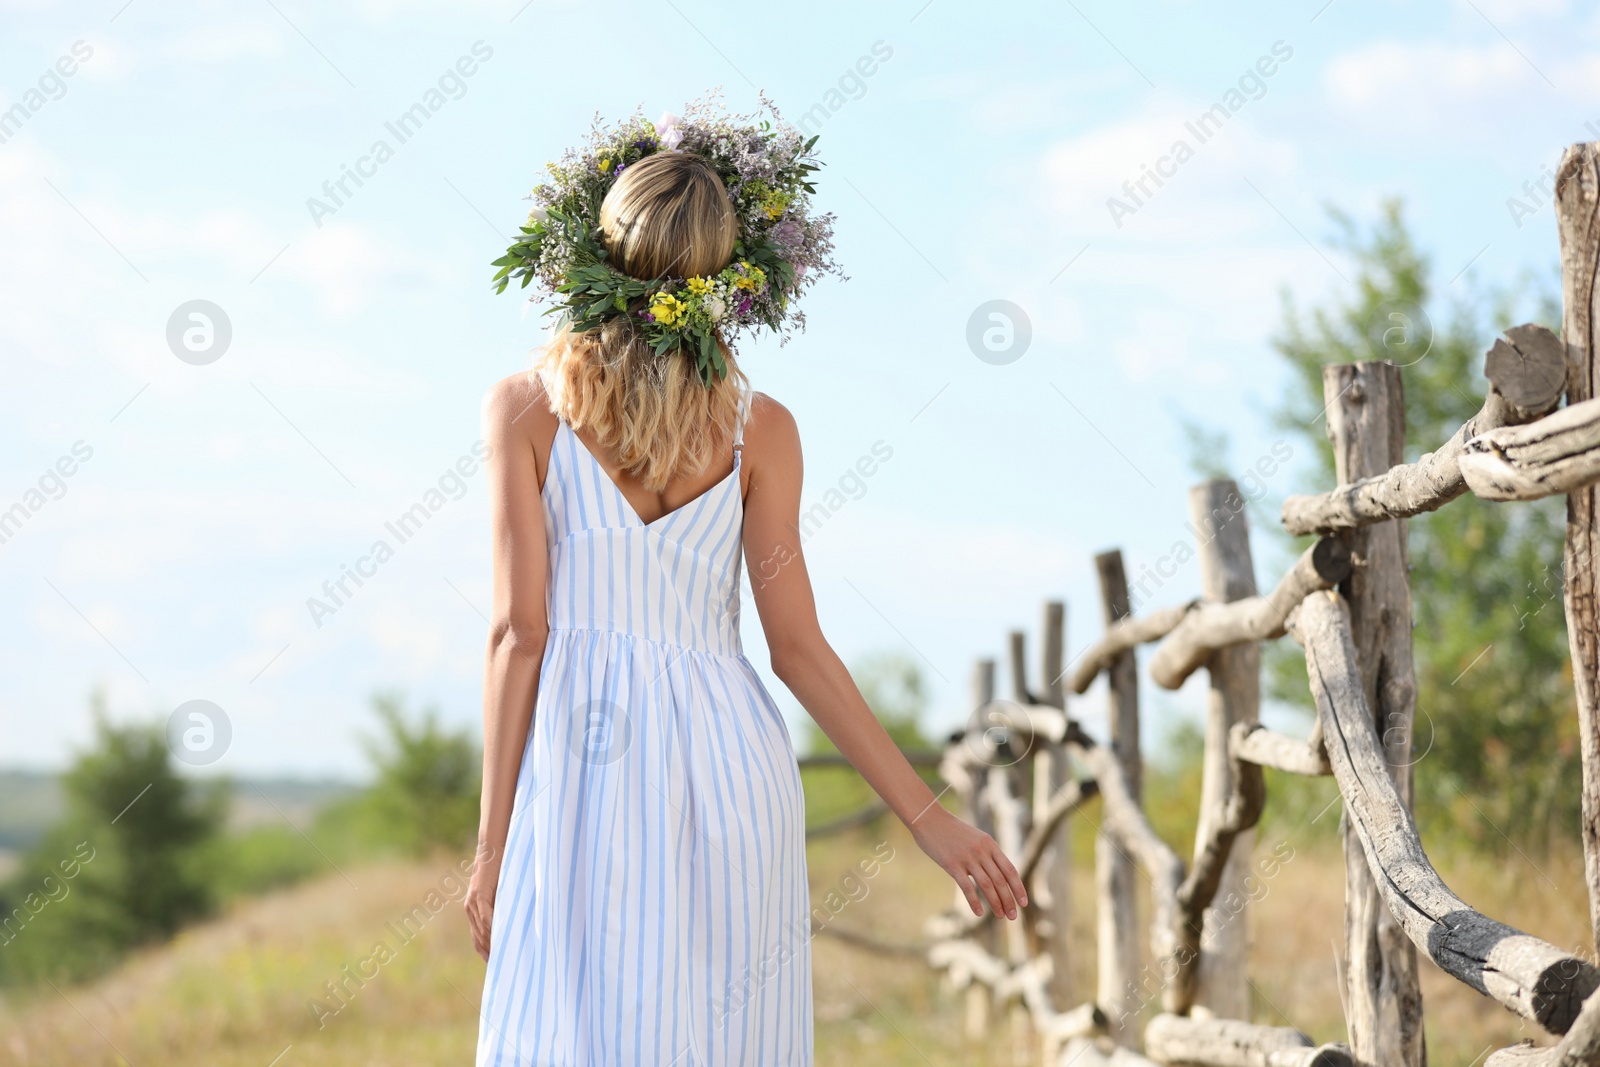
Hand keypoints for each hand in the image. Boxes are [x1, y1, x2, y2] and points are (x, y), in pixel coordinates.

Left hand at [464, 852, 501, 960]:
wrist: (491, 849)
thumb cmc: (499, 869)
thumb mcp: (499, 892)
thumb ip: (502, 907)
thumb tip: (513, 922)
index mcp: (473, 910)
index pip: (478, 939)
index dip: (485, 953)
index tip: (496, 967)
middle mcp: (470, 909)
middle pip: (478, 939)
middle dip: (489, 953)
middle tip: (502, 968)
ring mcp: (473, 902)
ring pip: (482, 930)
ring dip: (493, 944)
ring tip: (505, 956)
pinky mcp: (479, 894)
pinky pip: (486, 916)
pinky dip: (493, 928)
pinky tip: (502, 937)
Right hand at [910, 806, 1028, 919]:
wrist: (928, 818)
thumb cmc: (952, 830)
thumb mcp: (975, 837)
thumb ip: (986, 852)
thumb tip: (997, 873)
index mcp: (990, 844)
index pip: (1010, 869)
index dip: (1018, 887)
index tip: (1023, 903)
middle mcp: (982, 851)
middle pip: (1000, 880)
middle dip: (1009, 900)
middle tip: (1012, 916)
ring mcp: (967, 858)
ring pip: (987, 885)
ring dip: (996, 903)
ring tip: (1000, 916)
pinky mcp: (952, 864)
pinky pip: (967, 887)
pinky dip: (974, 902)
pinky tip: (979, 913)